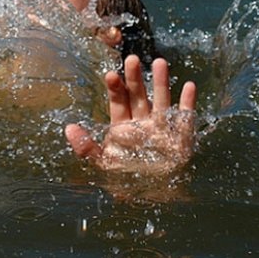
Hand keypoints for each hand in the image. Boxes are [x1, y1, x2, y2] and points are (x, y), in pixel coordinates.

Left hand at [65, 55, 196, 174]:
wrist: (153, 199)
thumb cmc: (126, 181)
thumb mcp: (103, 165)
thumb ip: (86, 148)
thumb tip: (69, 128)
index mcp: (124, 127)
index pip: (118, 102)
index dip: (115, 88)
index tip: (110, 74)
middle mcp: (143, 123)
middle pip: (138, 95)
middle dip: (135, 78)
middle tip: (131, 59)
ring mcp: (162, 127)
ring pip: (161, 100)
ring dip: (161, 82)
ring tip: (159, 62)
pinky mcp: (181, 136)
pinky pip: (185, 117)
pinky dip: (188, 103)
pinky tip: (189, 86)